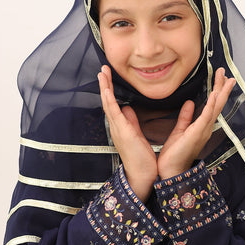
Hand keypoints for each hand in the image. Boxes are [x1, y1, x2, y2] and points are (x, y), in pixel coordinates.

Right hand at [97, 66, 157, 201]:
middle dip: (104, 84)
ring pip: (108, 104)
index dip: (109, 90)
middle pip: (107, 102)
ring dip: (104, 88)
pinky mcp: (122, 133)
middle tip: (102, 69)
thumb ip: (131, 121)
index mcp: (120, 127)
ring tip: (102, 73)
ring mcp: (117, 130)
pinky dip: (109, 100)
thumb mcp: (137, 135)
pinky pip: (113, 113)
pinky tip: (106, 89)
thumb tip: (127, 109)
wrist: (142, 175)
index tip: (108, 76)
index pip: (112, 104)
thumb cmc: (141, 159)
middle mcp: (116, 127)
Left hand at [157, 68, 235, 179]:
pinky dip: (211, 105)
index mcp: (202, 126)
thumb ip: (185, 117)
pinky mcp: (197, 133)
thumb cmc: (174, 154)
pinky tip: (215, 94)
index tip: (220, 78)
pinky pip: (206, 116)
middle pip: (217, 104)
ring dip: (220, 92)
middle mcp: (206, 128)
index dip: (217, 91)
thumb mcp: (180, 130)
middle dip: (222, 87)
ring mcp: (203, 130)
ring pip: (215, 107)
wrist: (171, 170)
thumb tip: (189, 103)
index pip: (212, 105)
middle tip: (227, 72)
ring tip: (226, 78)